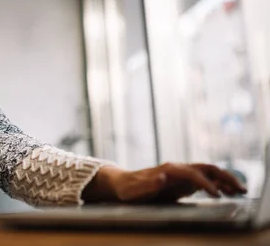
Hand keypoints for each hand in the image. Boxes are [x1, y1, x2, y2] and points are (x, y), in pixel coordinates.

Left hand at [84, 163, 247, 203]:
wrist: (122, 184)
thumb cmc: (128, 189)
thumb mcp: (134, 189)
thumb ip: (147, 184)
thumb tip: (161, 177)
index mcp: (168, 169)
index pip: (192, 173)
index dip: (205, 183)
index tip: (216, 195)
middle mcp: (177, 168)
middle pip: (206, 168)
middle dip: (225, 176)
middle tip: (241, 189)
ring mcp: (181, 174)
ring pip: (208, 173)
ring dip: (225, 180)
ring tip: (240, 191)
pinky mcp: (182, 181)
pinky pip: (204, 180)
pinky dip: (217, 184)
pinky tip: (227, 192)